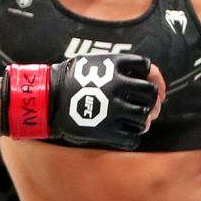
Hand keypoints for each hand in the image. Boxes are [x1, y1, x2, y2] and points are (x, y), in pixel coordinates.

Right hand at [2, 54, 159, 149]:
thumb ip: (118, 66)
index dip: (154, 78)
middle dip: (152, 101)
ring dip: (142, 119)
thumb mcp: (93, 62)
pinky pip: (132, 138)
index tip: (151, 86)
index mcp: (114, 66)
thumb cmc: (69, 80)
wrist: (47, 100)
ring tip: (133, 121)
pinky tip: (123, 133)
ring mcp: (113, 109)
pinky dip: (131, 136)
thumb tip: (146, 75)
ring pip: (144, 117)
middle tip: (147, 107)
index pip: (148, 68)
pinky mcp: (106, 131)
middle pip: (151, 94)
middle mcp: (117, 86)